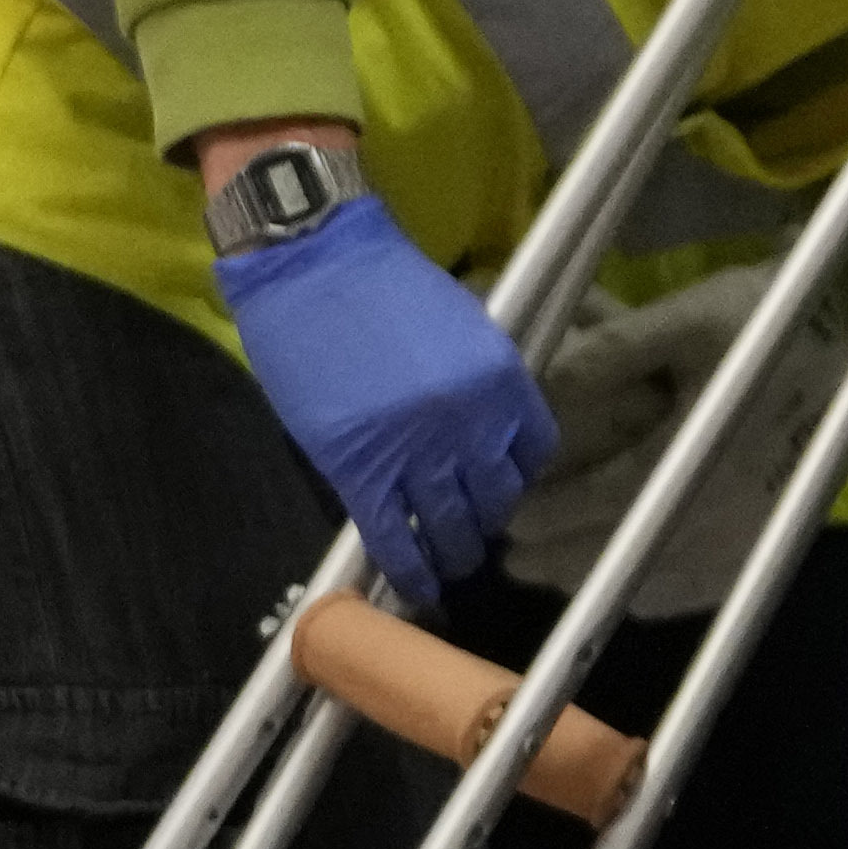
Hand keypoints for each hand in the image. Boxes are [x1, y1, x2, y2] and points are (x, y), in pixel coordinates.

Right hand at [212, 190, 553, 593]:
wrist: (313, 264)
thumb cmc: (381, 284)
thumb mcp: (461, 326)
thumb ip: (480, 382)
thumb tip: (481, 431)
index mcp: (504, 382)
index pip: (534, 450)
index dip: (516, 477)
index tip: (499, 487)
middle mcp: (471, 422)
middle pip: (494, 496)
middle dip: (485, 522)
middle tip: (472, 536)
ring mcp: (415, 449)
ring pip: (448, 524)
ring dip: (452, 553)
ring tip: (448, 566)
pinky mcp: (359, 467)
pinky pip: (393, 534)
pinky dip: (408, 567)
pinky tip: (414, 585)